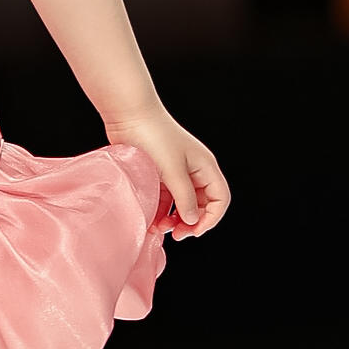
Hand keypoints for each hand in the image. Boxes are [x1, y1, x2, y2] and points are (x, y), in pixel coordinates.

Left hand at [102, 105, 229, 238]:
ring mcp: (176, 172)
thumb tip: (193, 220)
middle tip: (176, 234)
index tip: (194, 231)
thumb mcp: (173, 171)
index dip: (211, 218)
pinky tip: (151, 220)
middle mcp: (194, 170)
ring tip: (159, 228)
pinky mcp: (158, 173)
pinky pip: (165, 198)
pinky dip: (161, 211)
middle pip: (201, 204)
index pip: (219, 199)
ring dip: (174, 219)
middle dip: (191, 222)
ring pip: (182, 203)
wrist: (128, 114)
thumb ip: (185, 198)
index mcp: (205, 167)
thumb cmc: (154, 136)